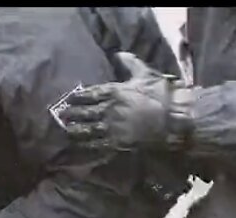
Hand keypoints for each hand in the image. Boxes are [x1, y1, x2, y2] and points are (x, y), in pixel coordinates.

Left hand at [58, 52, 193, 150]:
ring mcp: (112, 127)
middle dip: (72, 115)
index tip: (69, 99)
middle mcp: (108, 110)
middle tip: (63, 117)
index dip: (77, 97)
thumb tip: (118, 53)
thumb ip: (129, 63)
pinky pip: (98, 145)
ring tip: (68, 132)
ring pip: (87, 130)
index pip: (89, 94)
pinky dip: (87, 146)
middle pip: (84, 113)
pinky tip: (81, 146)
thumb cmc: (161, 94)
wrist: (173, 118)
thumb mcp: (145, 73)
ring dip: (76, 131)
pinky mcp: (118, 143)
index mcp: (114, 92)